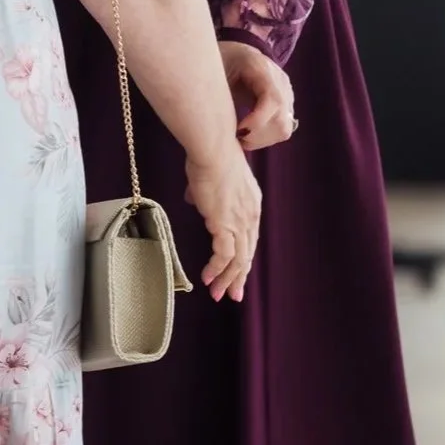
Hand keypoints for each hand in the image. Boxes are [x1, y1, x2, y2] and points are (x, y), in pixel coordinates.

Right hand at [184, 146, 262, 302]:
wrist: (212, 148)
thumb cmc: (209, 154)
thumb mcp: (210, 176)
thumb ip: (203, 191)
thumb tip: (193, 199)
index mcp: (251, 204)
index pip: (249, 237)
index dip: (243, 256)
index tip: (237, 271)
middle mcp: (250, 216)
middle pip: (248, 254)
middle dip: (239, 277)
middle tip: (234, 295)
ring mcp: (240, 222)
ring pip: (239, 261)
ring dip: (228, 279)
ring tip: (218, 294)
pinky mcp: (225, 225)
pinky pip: (224, 256)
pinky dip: (217, 270)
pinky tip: (208, 279)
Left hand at [220, 40, 295, 151]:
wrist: (234, 52)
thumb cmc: (220, 59)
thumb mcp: (215, 70)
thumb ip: (218, 91)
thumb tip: (215, 122)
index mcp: (261, 67)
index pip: (273, 99)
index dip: (258, 121)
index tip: (238, 132)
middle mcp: (280, 80)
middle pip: (282, 119)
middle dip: (258, 136)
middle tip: (234, 138)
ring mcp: (286, 93)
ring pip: (284, 128)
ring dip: (261, 140)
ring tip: (238, 138)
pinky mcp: (286, 104)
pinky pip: (282, 128)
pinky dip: (265, 137)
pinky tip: (247, 133)